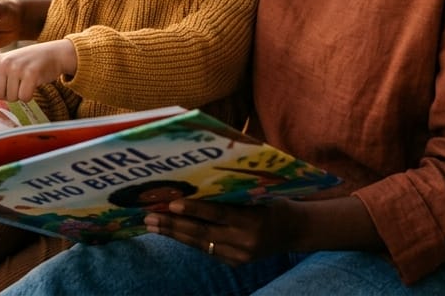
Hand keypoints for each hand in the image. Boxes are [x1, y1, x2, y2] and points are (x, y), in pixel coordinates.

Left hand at [0, 40, 76, 101]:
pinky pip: (24, 97)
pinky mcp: (29, 73)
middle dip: (9, 94)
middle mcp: (4, 63)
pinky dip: (30, 95)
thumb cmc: (34, 63)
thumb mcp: (14, 69)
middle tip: (20, 82)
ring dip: (21, 94)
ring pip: (11, 97)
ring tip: (28, 80)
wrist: (56, 53)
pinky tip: (35, 83)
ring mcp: (17, 67)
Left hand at [143, 198, 294, 264]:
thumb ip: (233, 192)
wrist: (295, 230)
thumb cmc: (274, 201)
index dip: (193, 209)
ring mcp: (239, 255)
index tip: (171, 204)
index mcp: (252, 220)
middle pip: (202, 233)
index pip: (217, 214)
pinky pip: (207, 250)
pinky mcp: (235, 263)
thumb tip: (198, 181)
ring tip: (152, 225)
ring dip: (174, 234)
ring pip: (200, 244)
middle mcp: (244, 241)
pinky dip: (189, 240)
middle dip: (173, 226)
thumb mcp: (258, 193)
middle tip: (149, 218)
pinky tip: (172, 232)